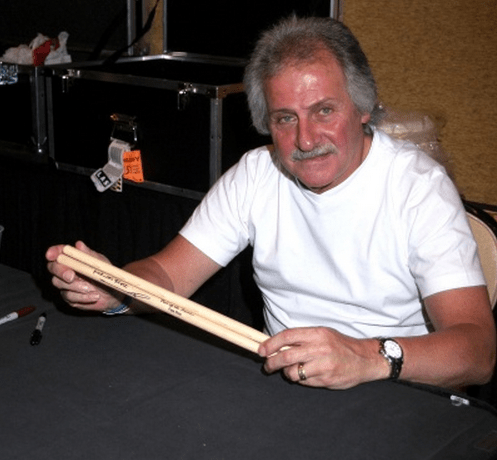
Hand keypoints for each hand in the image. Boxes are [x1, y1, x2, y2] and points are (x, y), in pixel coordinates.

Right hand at [46, 241, 120, 312]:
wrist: (114, 293)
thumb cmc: (105, 274)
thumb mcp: (100, 263)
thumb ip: (88, 254)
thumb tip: (79, 244)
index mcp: (72, 258)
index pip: (57, 252)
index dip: (53, 252)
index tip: (51, 255)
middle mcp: (65, 270)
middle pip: (53, 268)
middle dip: (61, 272)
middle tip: (71, 276)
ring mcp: (65, 285)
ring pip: (60, 284)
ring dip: (76, 286)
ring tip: (91, 288)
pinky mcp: (69, 298)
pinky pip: (70, 297)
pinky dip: (84, 296)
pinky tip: (95, 296)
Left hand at [258, 327, 388, 389]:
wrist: (365, 359)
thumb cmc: (339, 345)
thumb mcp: (322, 334)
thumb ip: (301, 339)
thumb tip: (276, 345)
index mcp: (317, 333)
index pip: (287, 336)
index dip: (271, 343)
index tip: (261, 350)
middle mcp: (320, 348)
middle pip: (286, 356)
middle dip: (272, 362)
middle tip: (267, 366)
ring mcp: (324, 365)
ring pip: (293, 372)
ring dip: (287, 373)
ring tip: (290, 371)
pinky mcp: (327, 379)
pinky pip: (305, 382)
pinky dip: (301, 380)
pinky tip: (306, 375)